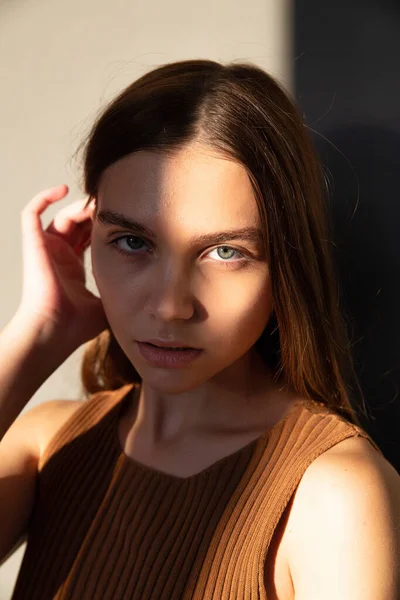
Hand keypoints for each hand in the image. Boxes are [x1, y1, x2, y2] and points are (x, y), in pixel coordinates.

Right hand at [15, 184, 107, 351]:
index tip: (123, 218)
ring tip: (99, 200)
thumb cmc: (76, 326)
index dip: (104, 227)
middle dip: (95, 213)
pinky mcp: (33, 243)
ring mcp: (45, 249)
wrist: (54, 332)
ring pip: (61, 215)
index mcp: (73, 270)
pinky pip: (32, 212)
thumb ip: (121, 294)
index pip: (88, 239)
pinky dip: (45, 197)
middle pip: (77, 224)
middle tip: (114, 206)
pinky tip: (64, 189)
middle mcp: (58, 257)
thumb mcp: (107, 304)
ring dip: (79, 205)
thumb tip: (146, 295)